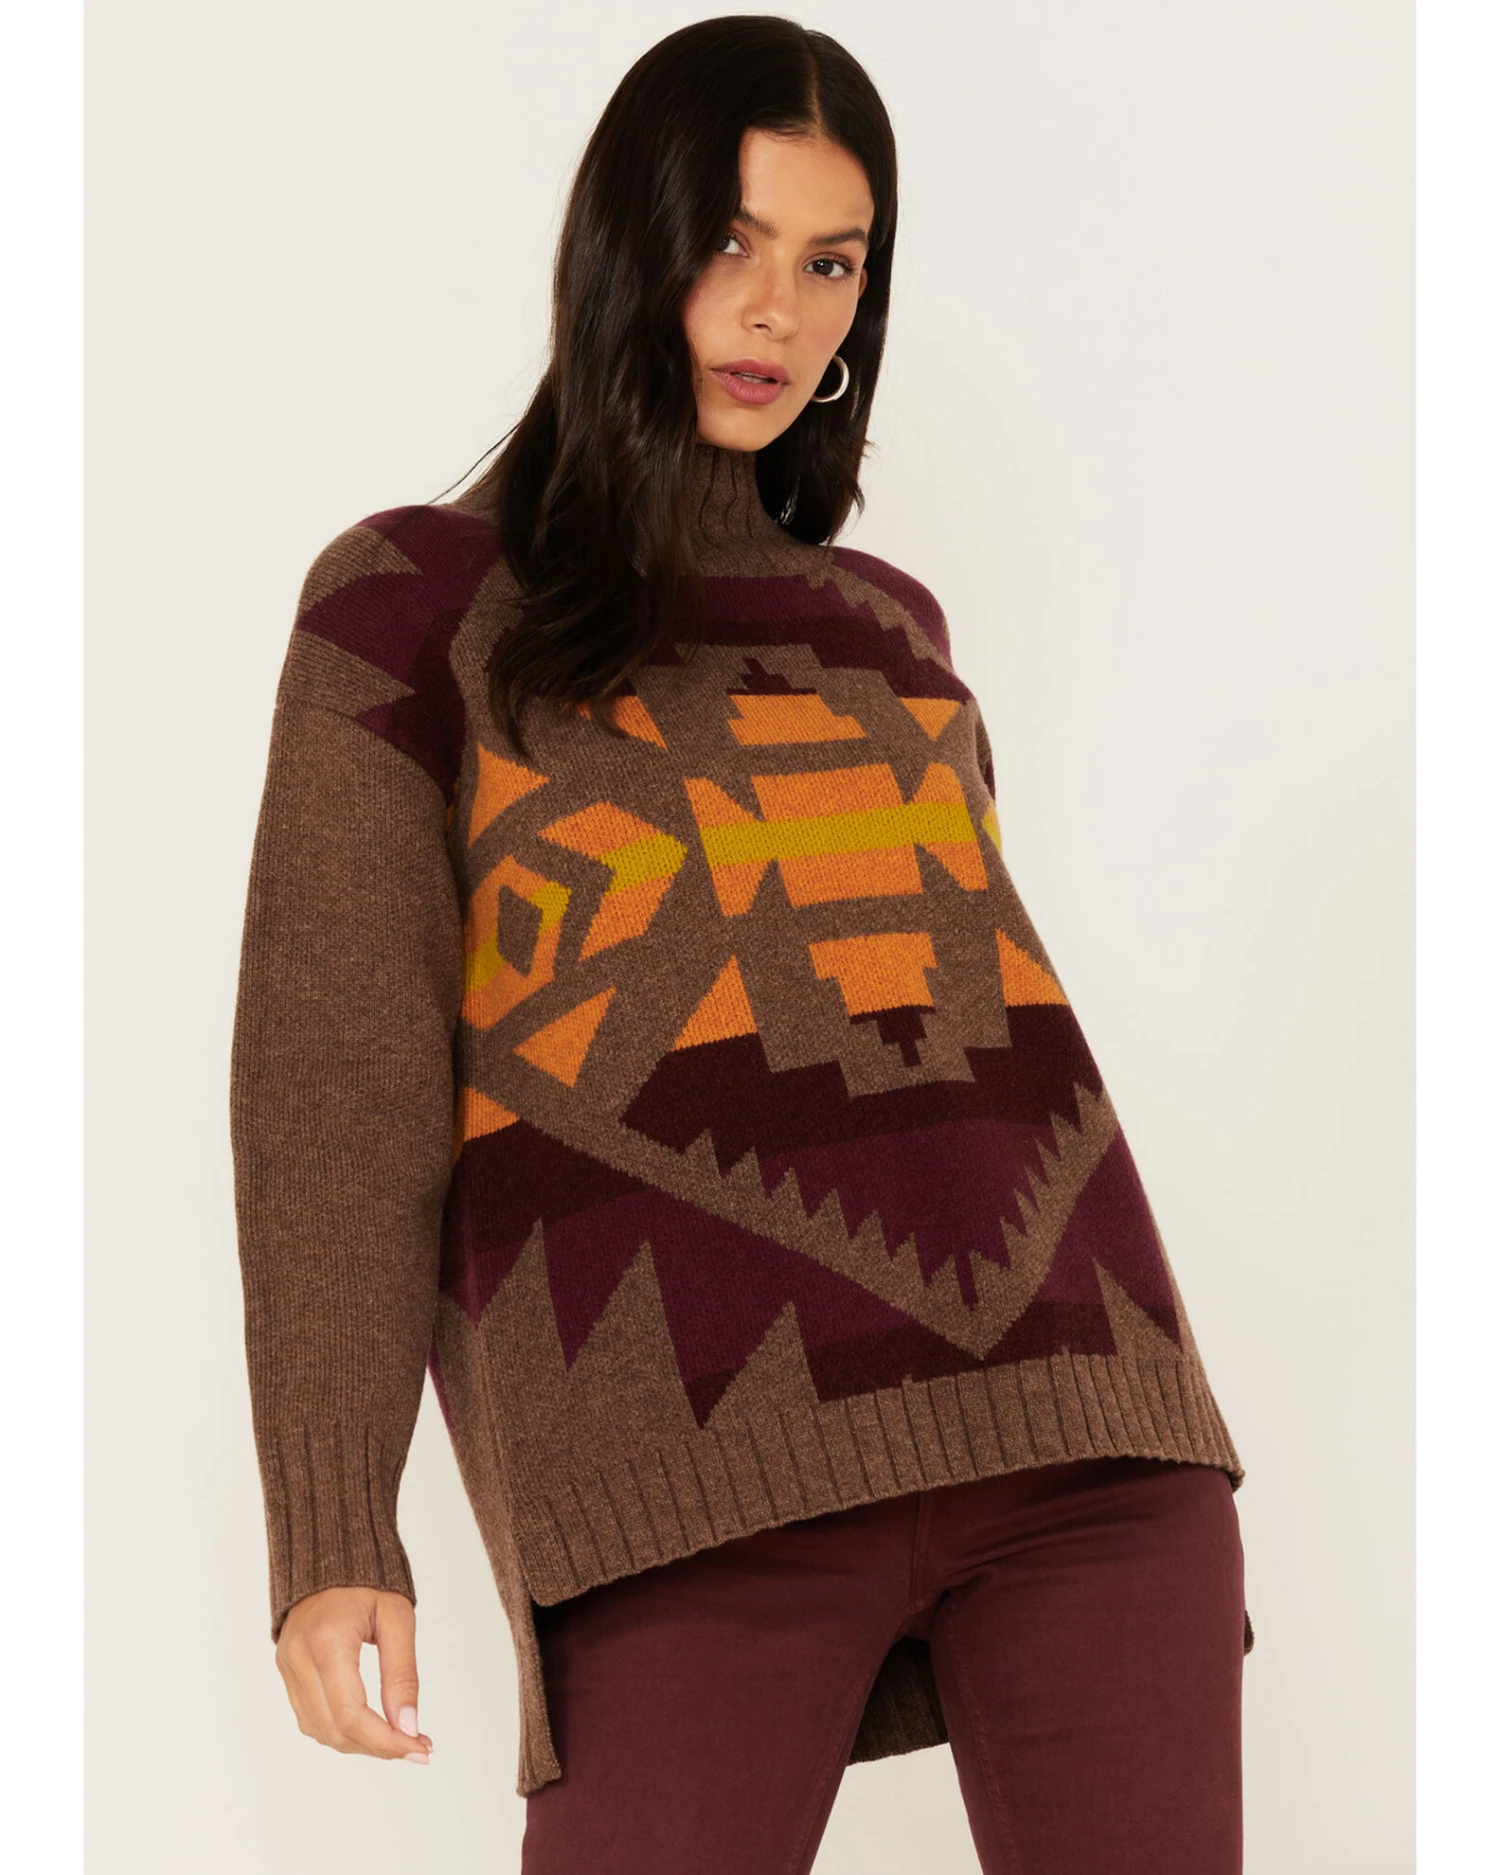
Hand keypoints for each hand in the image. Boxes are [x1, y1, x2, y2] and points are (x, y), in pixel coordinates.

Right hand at [275, 1586, 434, 1762]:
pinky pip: (310, 1716)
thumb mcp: (397, 1618)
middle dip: (378, 1746)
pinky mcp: (286, 1670)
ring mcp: (286, 1666)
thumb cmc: (367, 1579)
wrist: (329, 1551)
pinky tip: (369, 1724)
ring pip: (320, 1730)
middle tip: (416, 1745)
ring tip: (397, 1736)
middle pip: (334, 1729)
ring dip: (359, 1743)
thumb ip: (402, 1674)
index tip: (419, 1750)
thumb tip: (408, 1726)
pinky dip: (340, 1729)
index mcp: (326, 1641)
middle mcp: (298, 1658)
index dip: (386, 1741)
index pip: (352, 1714)